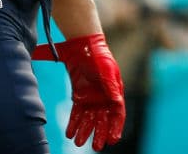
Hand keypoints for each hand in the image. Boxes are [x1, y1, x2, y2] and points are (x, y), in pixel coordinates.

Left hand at [57, 33, 124, 150]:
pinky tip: (69, 133)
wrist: (83, 44)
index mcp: (114, 92)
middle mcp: (103, 98)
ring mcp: (91, 98)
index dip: (116, 128)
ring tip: (78, 142)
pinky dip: (73, 124)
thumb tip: (117, 103)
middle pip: (102, 120)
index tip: (112, 140)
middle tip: (96, 147)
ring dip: (84, 131)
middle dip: (99, 134)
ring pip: (88, 119)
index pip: (117, 114)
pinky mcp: (78, 96)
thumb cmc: (99, 56)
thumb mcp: (107, 70)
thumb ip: (111, 87)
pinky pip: (76, 114)